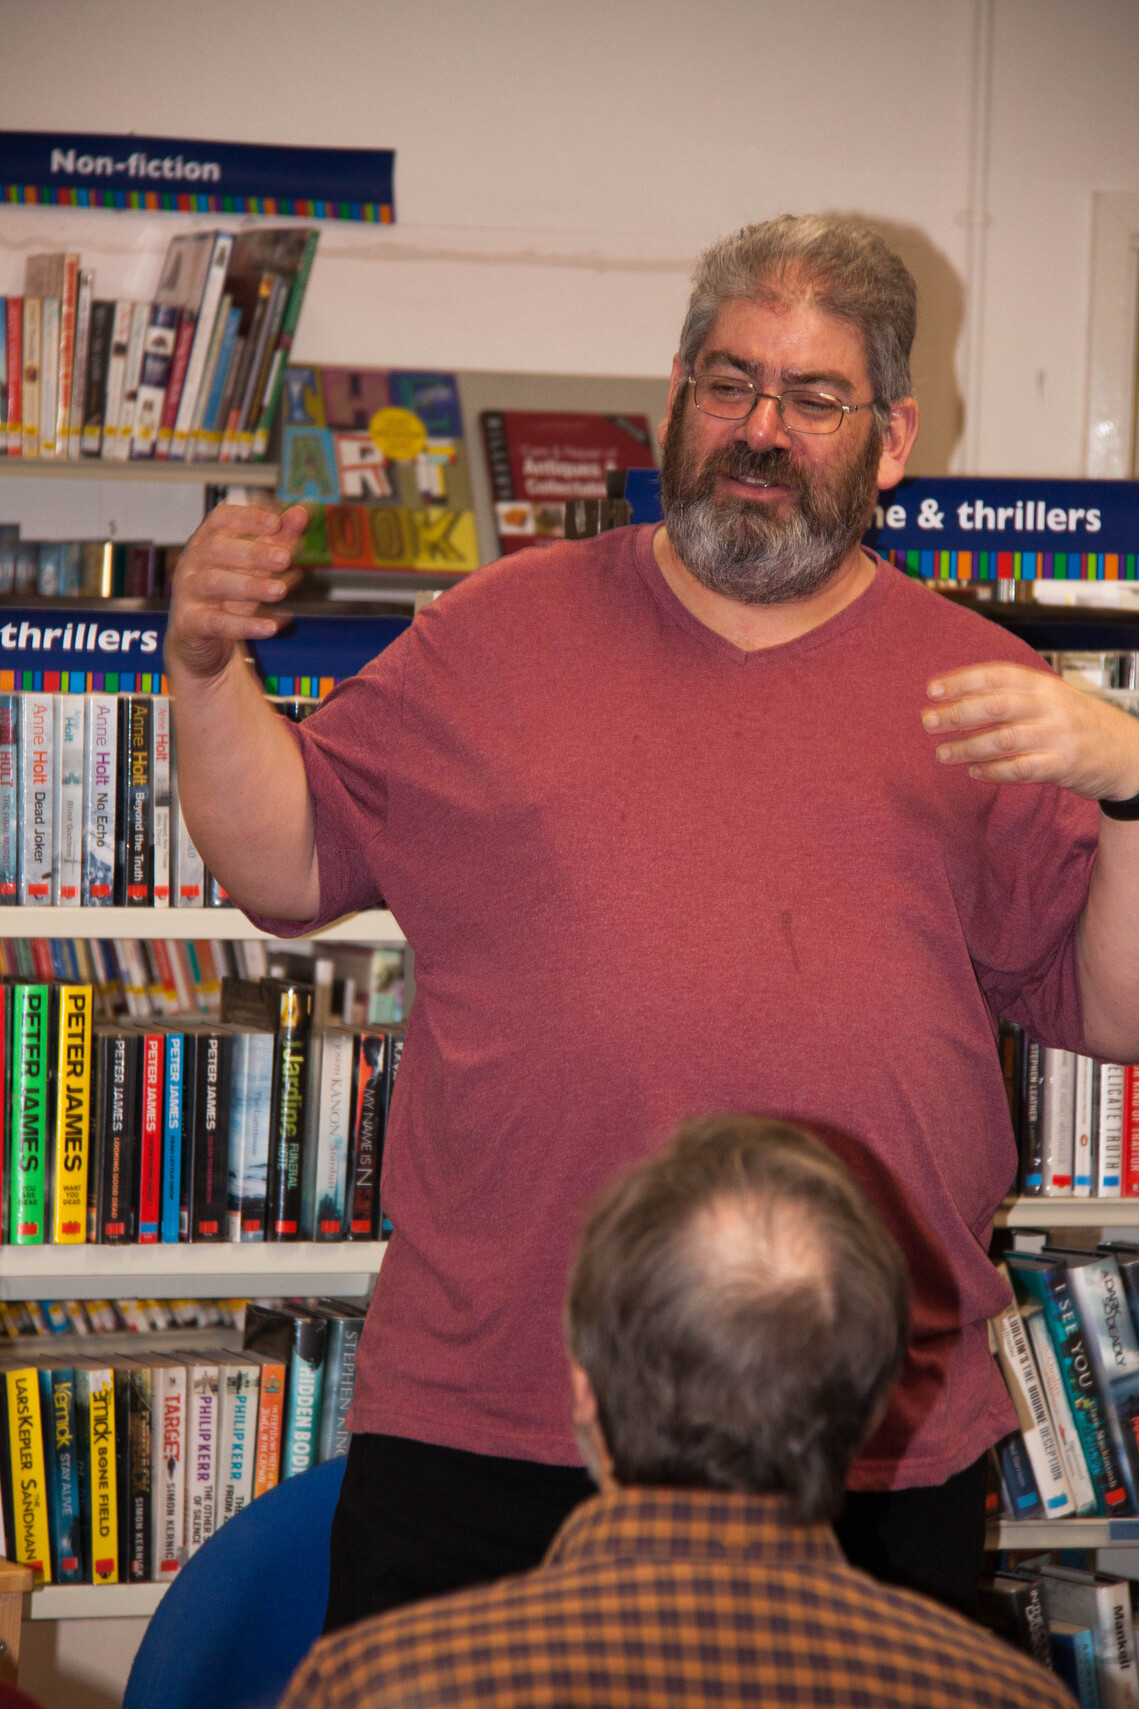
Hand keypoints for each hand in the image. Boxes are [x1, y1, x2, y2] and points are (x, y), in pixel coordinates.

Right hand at [165, 502, 308, 681]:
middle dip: (253, 552)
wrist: (199, 642)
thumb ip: (277, 540)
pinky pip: (218, 623)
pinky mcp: (191, 624)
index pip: (221, 518)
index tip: (276, 521)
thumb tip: (302, 512)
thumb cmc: (228, 596)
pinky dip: (246, 625)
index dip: (248, 516)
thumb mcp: (254, 568)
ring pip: (215, 583)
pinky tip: (271, 627)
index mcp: (206, 541)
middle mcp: (192, 562)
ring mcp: (188, 592)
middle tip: (285, 559)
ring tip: (280, 590)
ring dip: (251, 585)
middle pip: (218, 548)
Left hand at [921, 662, 1138, 801]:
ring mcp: (1057, 736)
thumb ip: (1013, 696)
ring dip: (968, 747)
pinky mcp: (1063, 765)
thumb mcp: (1051, 699)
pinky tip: (973, 772)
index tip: (931, 690)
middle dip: (957, 713)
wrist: (1127, 751)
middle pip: (995, 705)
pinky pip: (1021, 769)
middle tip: (927, 722)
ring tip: (941, 753)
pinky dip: (993, 771)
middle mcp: (1050, 707)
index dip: (962, 681)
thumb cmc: (1078, 723)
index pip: (997, 675)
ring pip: (1003, 739)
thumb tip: (957, 697)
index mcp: (1043, 685)